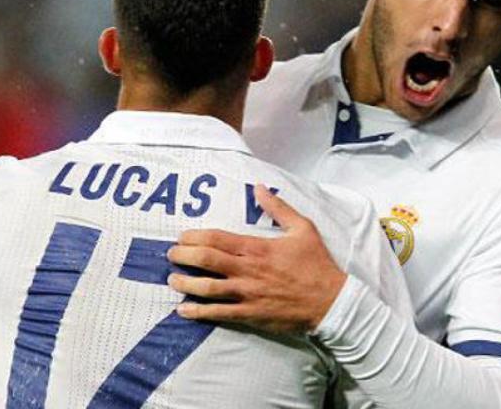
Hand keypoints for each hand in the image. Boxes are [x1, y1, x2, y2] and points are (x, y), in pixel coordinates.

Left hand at [167, 184, 346, 333]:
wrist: (330, 301)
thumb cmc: (316, 264)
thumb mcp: (303, 228)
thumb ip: (278, 207)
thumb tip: (259, 187)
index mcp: (257, 247)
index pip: (217, 239)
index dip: (194, 237)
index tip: (182, 237)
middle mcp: (247, 269)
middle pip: (206, 260)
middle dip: (183, 256)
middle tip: (171, 254)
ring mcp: (247, 293)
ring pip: (207, 287)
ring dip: (185, 283)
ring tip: (173, 279)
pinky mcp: (250, 314)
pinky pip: (218, 313)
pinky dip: (198, 311)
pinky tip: (183, 310)